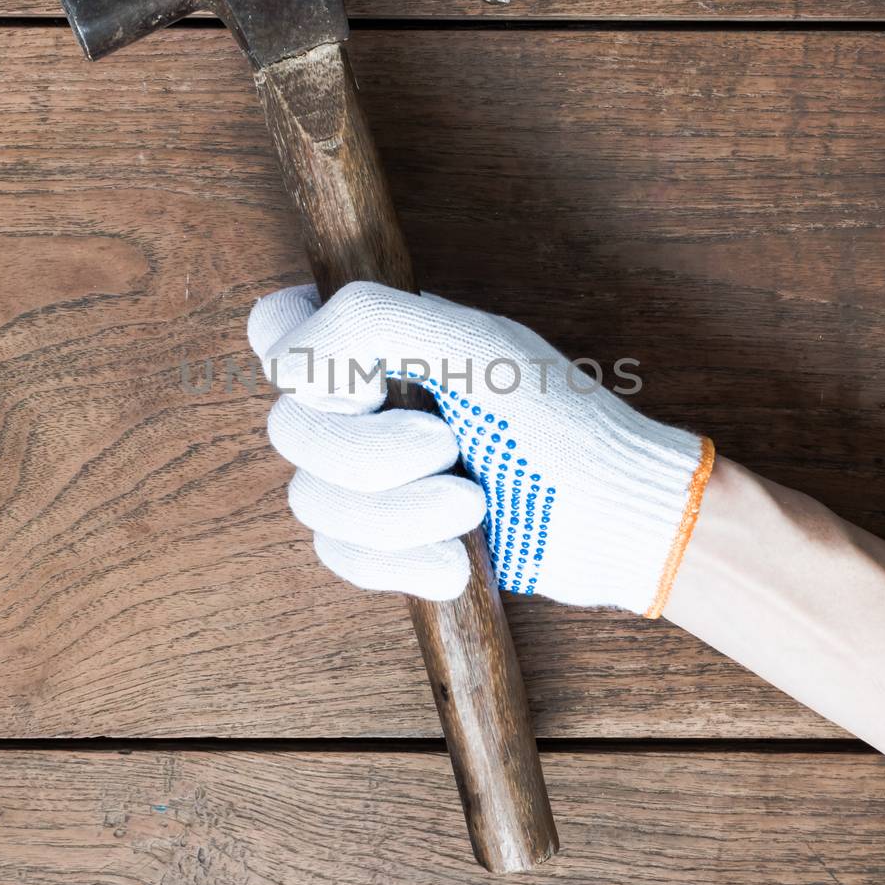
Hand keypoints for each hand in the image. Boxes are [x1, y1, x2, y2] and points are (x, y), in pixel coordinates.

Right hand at [248, 282, 713, 614]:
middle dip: (375, 457)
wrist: (610, 521)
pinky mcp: (385, 538)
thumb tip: (287, 363)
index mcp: (377, 340)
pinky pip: (340, 555)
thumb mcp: (474, 348)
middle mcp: (362, 403)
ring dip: (399, 516)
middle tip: (450, 449)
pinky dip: (402, 562)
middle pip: (290, 431)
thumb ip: (370, 321)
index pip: (275, 331)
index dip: (302, 366)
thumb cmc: (559, 424)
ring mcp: (369, 472)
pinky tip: (457, 562)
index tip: (369, 387)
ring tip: (472, 510)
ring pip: (312, 502)